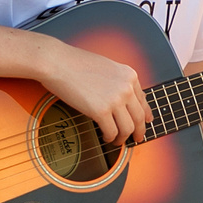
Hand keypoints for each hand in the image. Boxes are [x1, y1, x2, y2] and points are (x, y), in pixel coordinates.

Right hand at [36, 39, 151, 143]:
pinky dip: (110, 138)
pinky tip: (105, 137)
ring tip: (116, 141)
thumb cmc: (74, 62)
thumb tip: (123, 99)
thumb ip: (118, 81)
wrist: (57, 62)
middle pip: (139, 117)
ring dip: (123, 138)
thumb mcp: (106, 67)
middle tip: (136, 138)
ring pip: (128, 128)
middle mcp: (126, 87)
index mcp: (129, 75)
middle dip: (138, 131)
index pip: (143, 100)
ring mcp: (115, 99)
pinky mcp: (101, 111)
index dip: (145, 115)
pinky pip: (112, 131)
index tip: (145, 122)